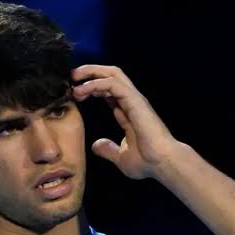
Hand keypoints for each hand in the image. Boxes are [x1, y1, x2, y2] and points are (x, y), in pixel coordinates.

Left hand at [72, 65, 179, 179]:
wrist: (162, 163)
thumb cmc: (148, 161)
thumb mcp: (121, 157)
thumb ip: (109, 150)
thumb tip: (96, 146)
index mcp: (128, 111)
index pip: (108, 90)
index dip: (92, 87)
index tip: (75, 93)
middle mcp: (131, 101)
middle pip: (110, 75)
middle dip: (91, 72)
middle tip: (72, 76)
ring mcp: (134, 99)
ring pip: (112, 74)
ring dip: (91, 73)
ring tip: (74, 77)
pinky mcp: (134, 100)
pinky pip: (112, 84)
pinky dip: (96, 84)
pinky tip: (82, 90)